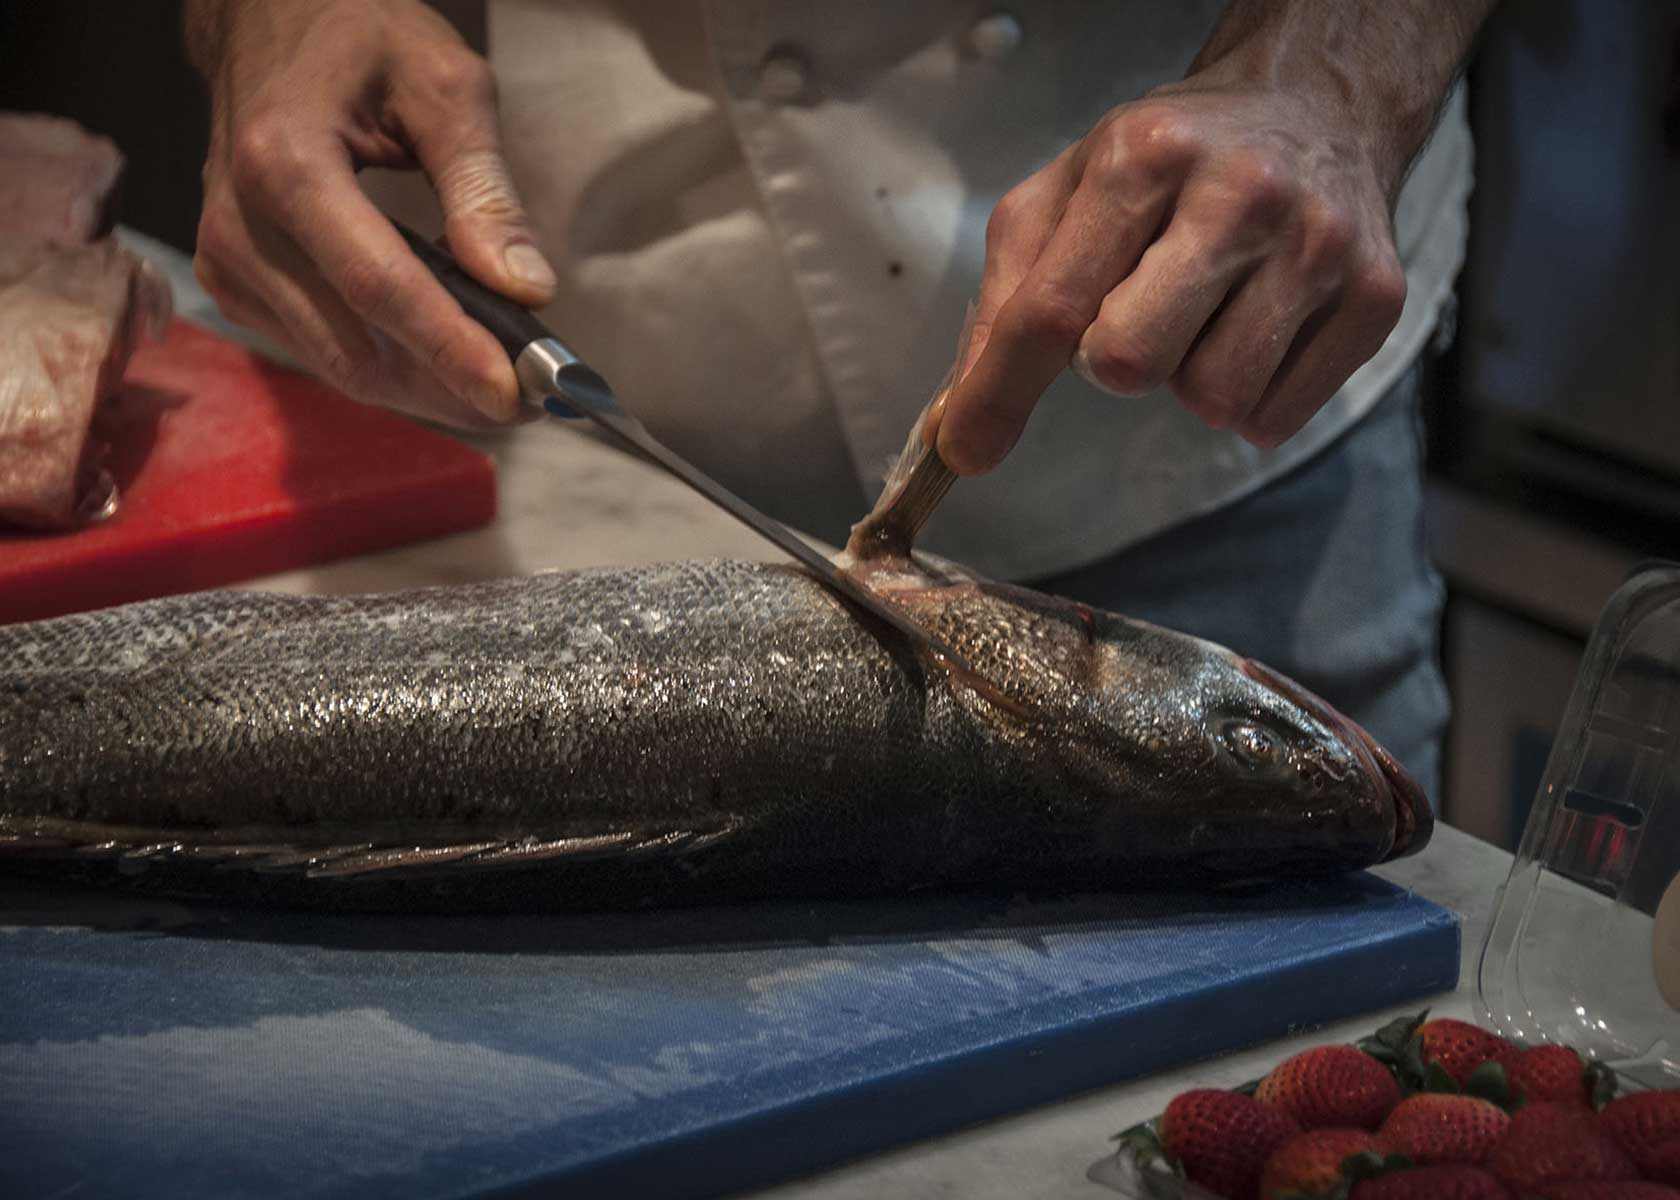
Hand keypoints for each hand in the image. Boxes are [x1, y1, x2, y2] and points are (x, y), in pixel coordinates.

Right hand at [187, 0, 555, 427]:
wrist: (268, 19)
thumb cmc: (361, 39)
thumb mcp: (444, 86)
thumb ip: (484, 189)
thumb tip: (525, 289)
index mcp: (287, 162)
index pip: (378, 285)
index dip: (451, 350)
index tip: (514, 396)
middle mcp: (242, 223)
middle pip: (357, 347)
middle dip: (449, 388)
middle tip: (531, 404)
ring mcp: (229, 261)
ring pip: (340, 366)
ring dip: (425, 389)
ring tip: (497, 383)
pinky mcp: (233, 283)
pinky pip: (321, 352)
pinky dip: (389, 366)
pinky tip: (441, 357)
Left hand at [933, 0, 1500, 474]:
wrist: (1317, 109)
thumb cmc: (1171, 163)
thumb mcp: (1068, 195)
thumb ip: (1006, 304)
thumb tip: (959, 425)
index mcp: (1144, 156)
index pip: (1053, 307)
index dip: (999, 391)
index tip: (963, 451)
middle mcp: (1241, 193)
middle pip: (1131, 363)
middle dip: (1115, 362)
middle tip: (1138, 313)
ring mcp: (1318, 245)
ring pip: (1212, 400)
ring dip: (1188, 378)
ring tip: (1205, 313)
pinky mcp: (1376, 297)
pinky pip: (1274, 418)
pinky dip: (1248, 398)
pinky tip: (1254, 330)